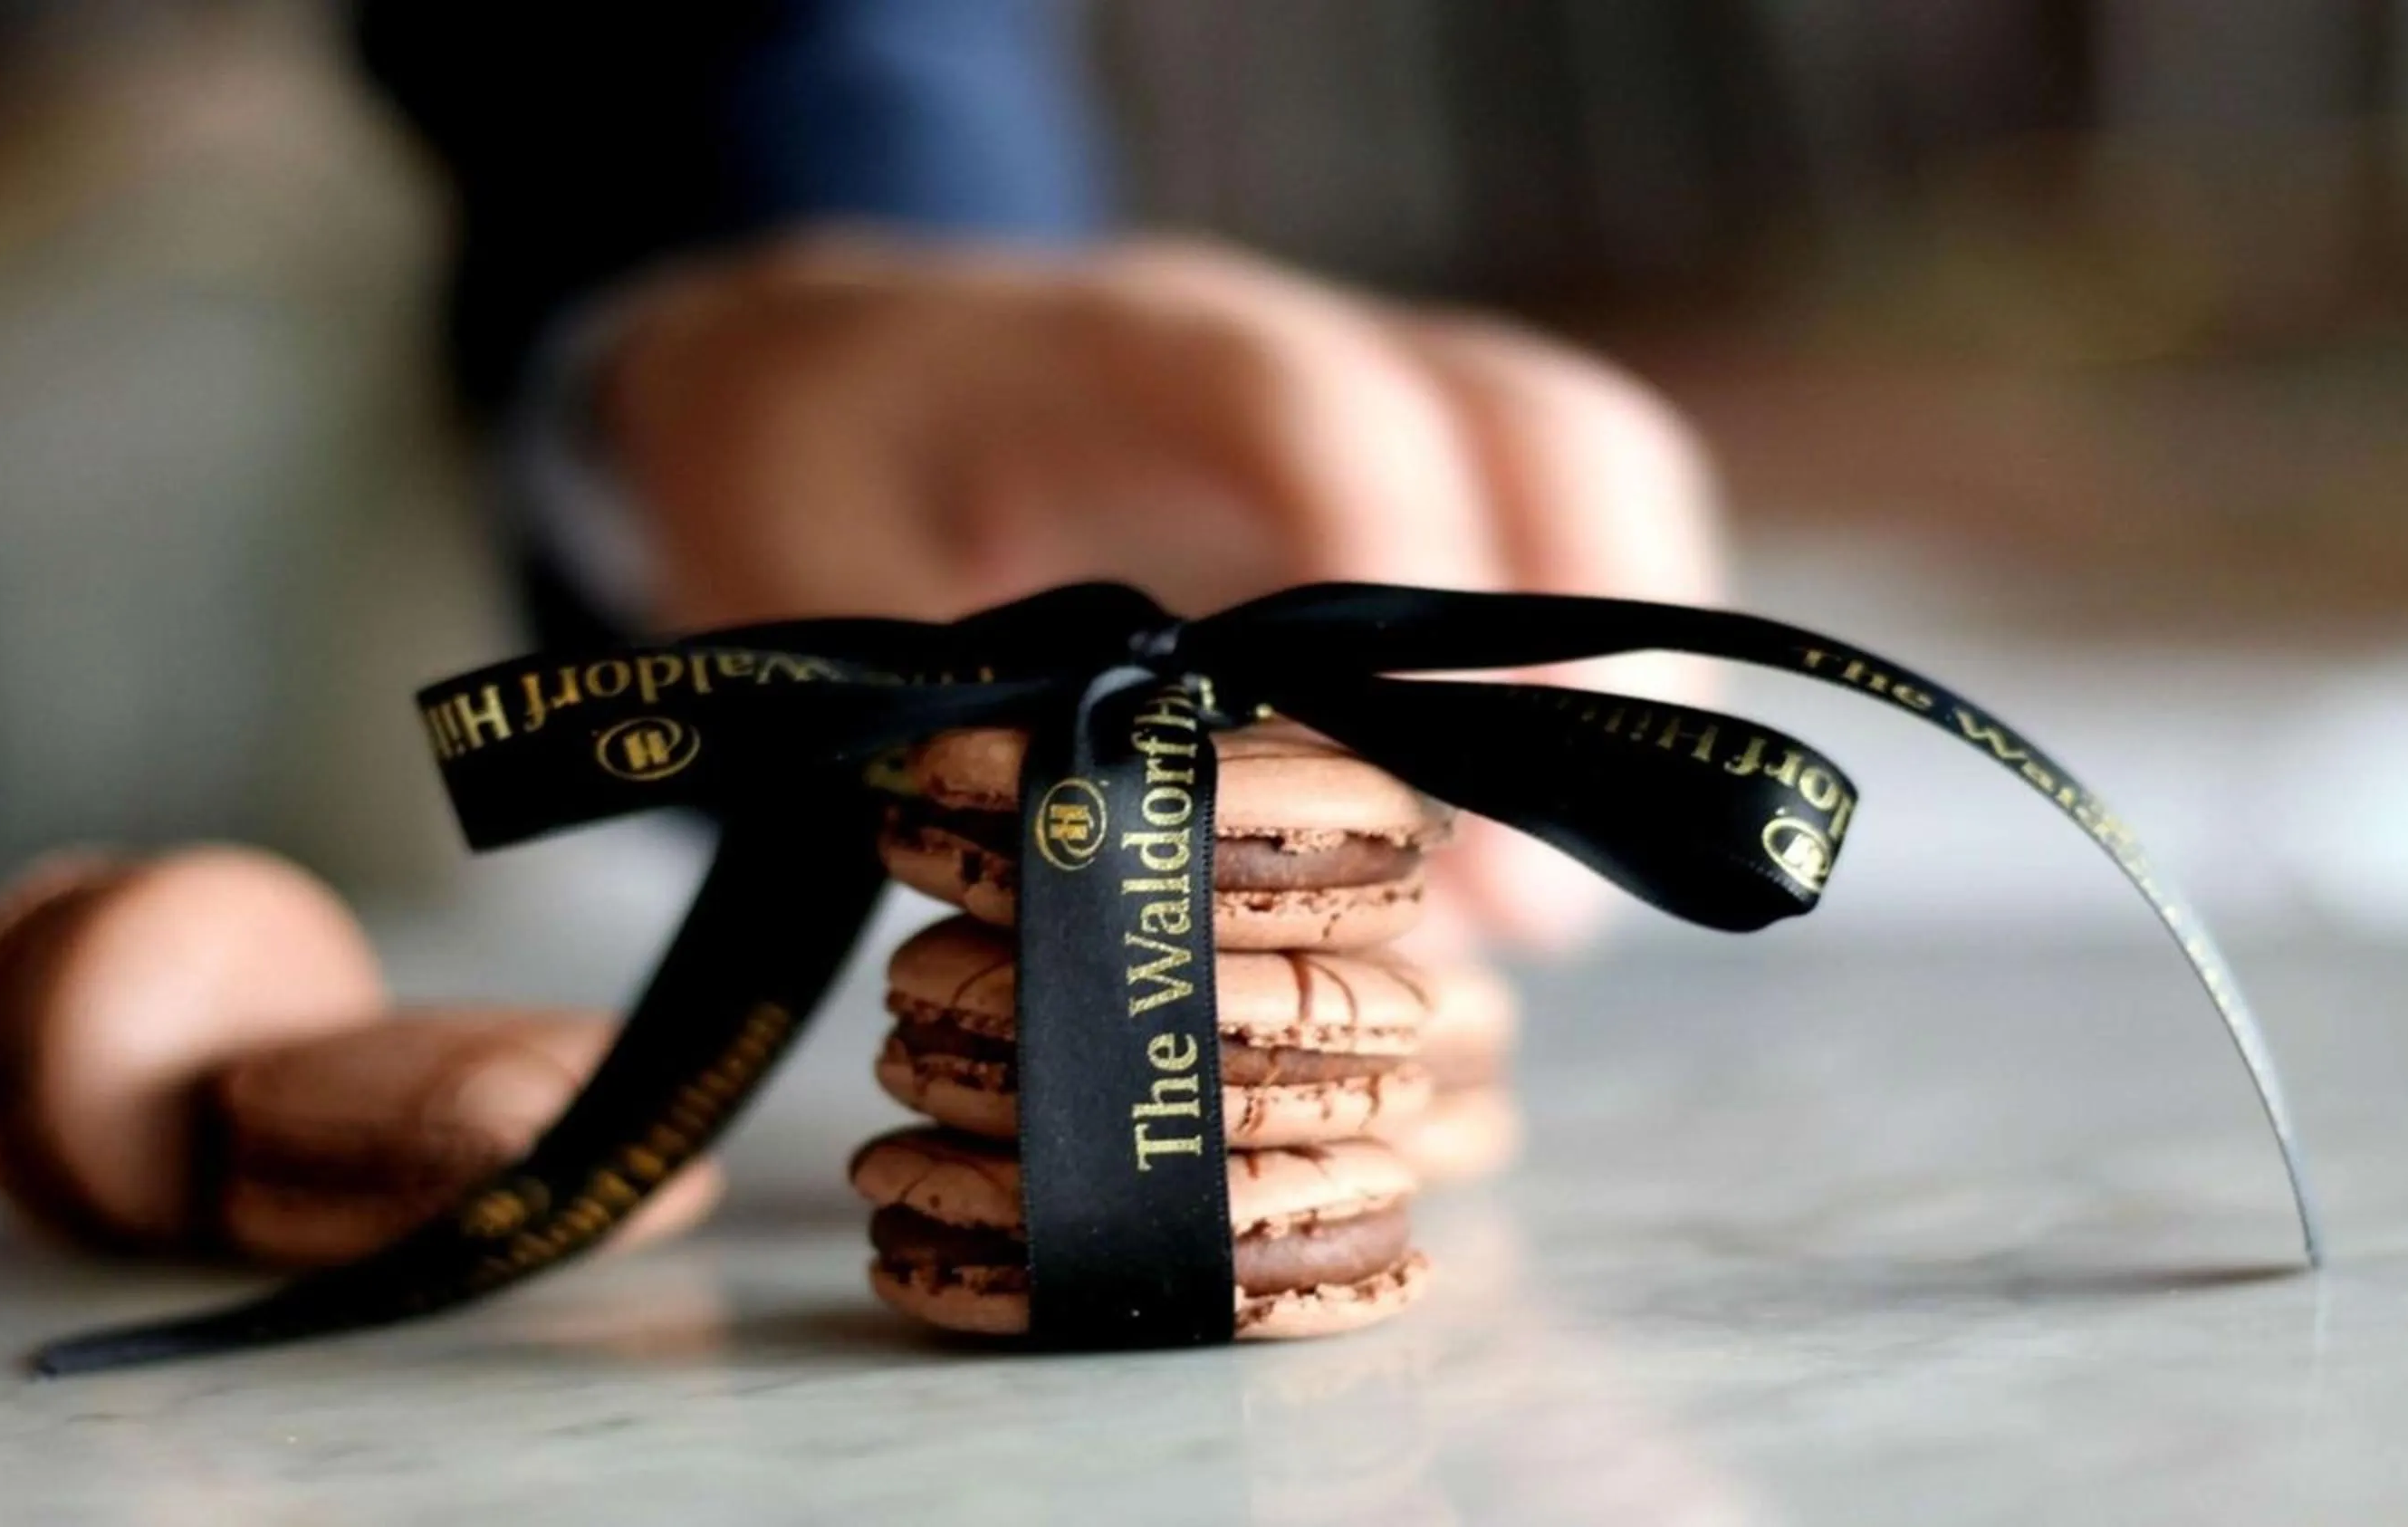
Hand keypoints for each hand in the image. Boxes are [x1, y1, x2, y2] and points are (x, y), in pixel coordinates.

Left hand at [601, 233, 1724, 949]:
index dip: (1393, 573)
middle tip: (1525, 904)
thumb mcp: (804, 597)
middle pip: (1523, 416)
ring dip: (1607, 671)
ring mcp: (1357, 410)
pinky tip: (1517, 840)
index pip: (1314, 408)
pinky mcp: (1387, 486)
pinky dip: (1575, 673)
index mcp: (1123, 348)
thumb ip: (954, 722)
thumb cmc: (799, 480)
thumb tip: (1139, 906)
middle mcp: (1281, 357)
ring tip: (1542, 905)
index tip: (1416, 775)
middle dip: (1565, 651)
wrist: (815, 372)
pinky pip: (1549, 526)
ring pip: (1576, 463)